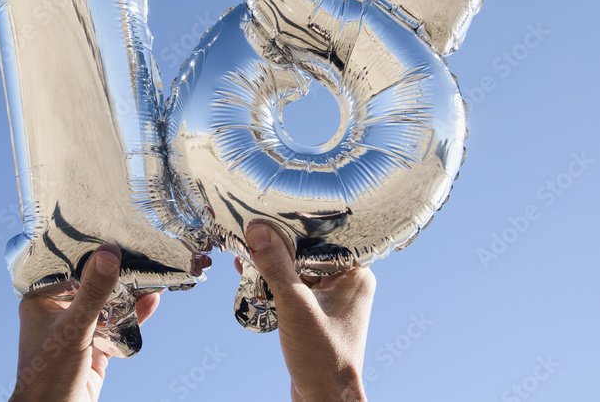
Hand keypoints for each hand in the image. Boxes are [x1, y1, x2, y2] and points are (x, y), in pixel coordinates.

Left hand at [9, 244, 159, 401]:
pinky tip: (150, 301)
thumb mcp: (73, 329)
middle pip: (92, 282)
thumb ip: (92, 293)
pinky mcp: (96, 345)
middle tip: (140, 252)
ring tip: (151, 274)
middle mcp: (59, 310)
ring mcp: (79, 328)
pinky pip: (118, 323)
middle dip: (116, 270)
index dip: (91, 249)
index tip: (115, 232)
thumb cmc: (48, 376)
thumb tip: (108, 253)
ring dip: (129, 291)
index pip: (67, 265)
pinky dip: (134, 314)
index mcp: (42, 300)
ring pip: (108, 302)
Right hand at [240, 221, 375, 401]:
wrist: (324, 399)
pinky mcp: (315, 313)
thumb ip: (276, 267)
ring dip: (271, 265)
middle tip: (250, 234)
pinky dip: (273, 283)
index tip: (267, 215)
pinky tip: (250, 277)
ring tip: (244, 255)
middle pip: (307, 251)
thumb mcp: (295, 306)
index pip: (324, 236)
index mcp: (355, 274)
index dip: (294, 226)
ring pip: (297, 269)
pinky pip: (292, 288)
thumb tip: (259, 232)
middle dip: (277, 245)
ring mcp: (331, 299)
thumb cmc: (324, 359)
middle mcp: (346, 283)